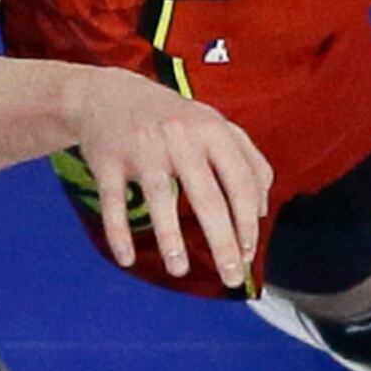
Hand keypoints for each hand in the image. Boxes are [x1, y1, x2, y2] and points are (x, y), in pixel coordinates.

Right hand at [63, 68, 270, 288]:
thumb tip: (262, 209)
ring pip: (161, 200)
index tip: (249, 252)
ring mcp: (143, 149)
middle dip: (223, 243)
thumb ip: (247, 159)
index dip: (248, 222)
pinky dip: (119, 232)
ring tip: (179, 270)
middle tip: (232, 276)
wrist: (107, 94)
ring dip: (171, 241)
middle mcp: (181, 137)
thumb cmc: (171, 117)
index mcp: (212, 131)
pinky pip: (114, 201)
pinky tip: (127, 258)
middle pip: (208, 199)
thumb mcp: (214, 125)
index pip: (241, 183)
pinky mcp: (109, 160)